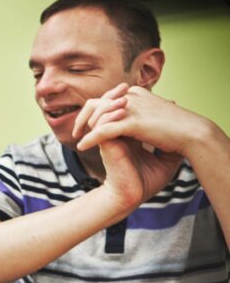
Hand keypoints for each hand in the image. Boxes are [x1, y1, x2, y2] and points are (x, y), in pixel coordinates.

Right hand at [73, 84, 184, 211]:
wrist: (133, 196)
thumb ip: (170, 145)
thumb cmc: (147, 181)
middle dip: (112, 94)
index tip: (138, 90)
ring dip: (108, 101)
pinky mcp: (104, 144)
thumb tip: (184, 134)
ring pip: (97, 111)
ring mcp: (107, 138)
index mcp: (126, 135)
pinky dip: (108, 115)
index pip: (120, 111)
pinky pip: (100, 124)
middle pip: (105, 106)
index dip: (124, 98)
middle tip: (124, 86)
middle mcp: (114, 135)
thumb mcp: (166, 159)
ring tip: (123, 96)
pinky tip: (121, 109)